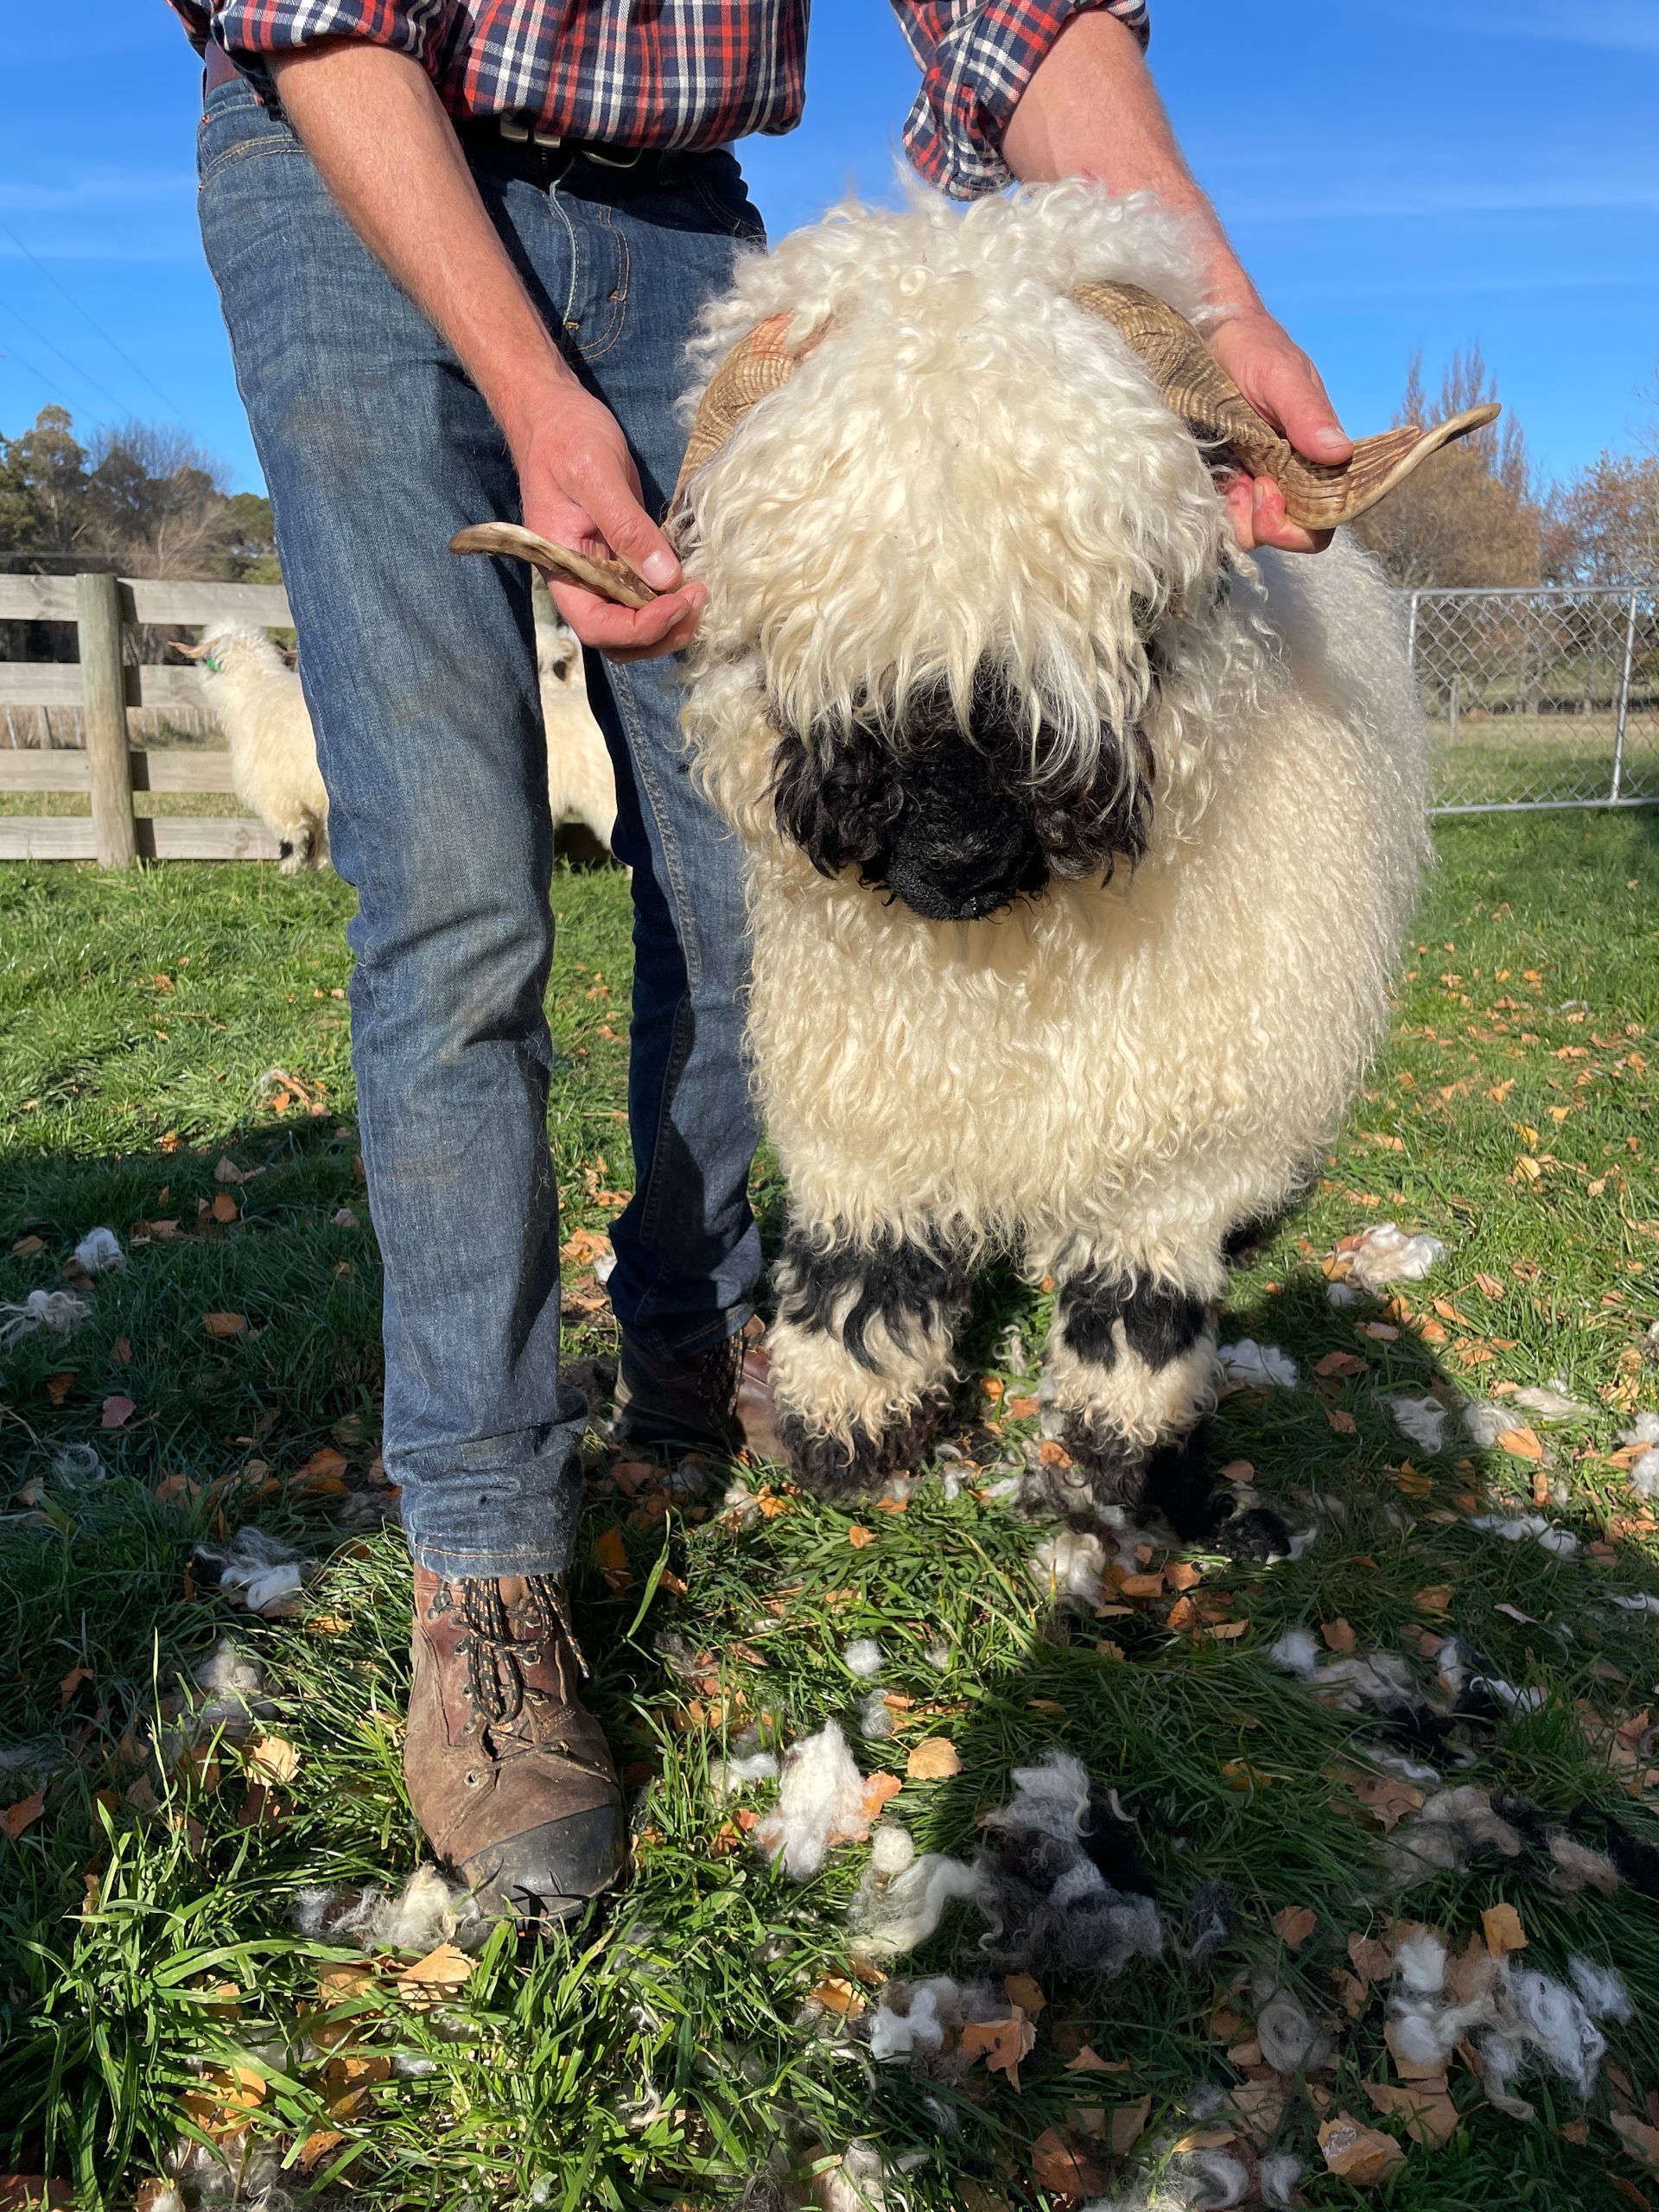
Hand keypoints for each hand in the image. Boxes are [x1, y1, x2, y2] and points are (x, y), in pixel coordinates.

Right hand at [509, 384, 705, 659]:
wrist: (554, 412)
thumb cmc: (564, 436)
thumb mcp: (596, 475)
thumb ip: (627, 527)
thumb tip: (664, 577)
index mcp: (561, 569)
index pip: (597, 626)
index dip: (640, 628)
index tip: (678, 601)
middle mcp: (579, 581)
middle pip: (618, 639)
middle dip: (660, 632)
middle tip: (698, 599)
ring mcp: (600, 573)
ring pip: (633, 626)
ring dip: (669, 623)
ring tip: (699, 594)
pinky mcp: (620, 559)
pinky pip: (644, 596)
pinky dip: (669, 600)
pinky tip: (692, 580)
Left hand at [1206, 307, 1352, 554]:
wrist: (1207, 332)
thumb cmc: (1253, 348)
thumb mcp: (1283, 377)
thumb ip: (1309, 415)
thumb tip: (1340, 453)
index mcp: (1314, 461)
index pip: (1323, 519)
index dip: (1300, 526)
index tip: (1270, 495)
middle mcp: (1286, 479)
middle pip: (1285, 535)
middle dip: (1265, 524)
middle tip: (1248, 484)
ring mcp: (1250, 482)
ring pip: (1247, 532)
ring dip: (1234, 517)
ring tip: (1225, 475)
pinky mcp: (1219, 481)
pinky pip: (1218, 515)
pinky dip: (1211, 508)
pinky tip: (1205, 478)